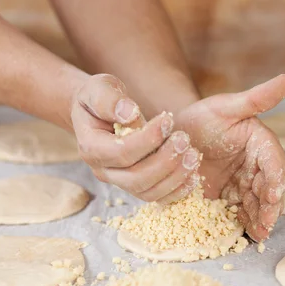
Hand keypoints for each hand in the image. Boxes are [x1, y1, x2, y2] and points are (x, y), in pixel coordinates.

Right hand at [71, 74, 201, 202]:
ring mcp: (119, 182)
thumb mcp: (99, 88)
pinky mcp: (136, 186)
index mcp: (90, 148)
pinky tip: (194, 176)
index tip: (168, 120)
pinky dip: (177, 191)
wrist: (98, 114)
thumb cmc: (100, 98)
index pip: (121, 152)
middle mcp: (103, 171)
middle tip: (184, 140)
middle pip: (135, 178)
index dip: (147, 139)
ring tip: (193, 156)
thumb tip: (129, 113)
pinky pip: (157, 197)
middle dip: (164, 161)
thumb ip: (109, 99)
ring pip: (148, 192)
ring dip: (175, 177)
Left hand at [174, 75, 284, 240]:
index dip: (276, 178)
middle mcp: (254, 167)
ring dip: (259, 219)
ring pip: (255, 204)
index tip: (274, 193)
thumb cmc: (203, 117)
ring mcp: (240, 185)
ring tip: (258, 234)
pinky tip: (242, 235)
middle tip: (267, 224)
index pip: (274, 162)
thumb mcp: (225, 106)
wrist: (177, 135)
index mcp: (260, 145)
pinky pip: (236, 212)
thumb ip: (254, 98)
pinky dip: (241, 223)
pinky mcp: (224, 198)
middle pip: (267, 189)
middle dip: (269, 207)